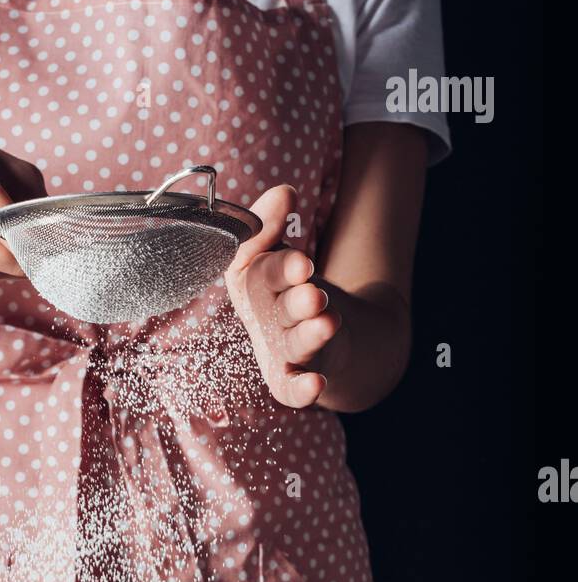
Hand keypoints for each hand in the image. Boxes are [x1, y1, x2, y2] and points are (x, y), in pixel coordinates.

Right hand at [225, 184, 341, 406]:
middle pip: (279, 307)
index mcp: (253, 284)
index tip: (304, 261)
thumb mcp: (277, 253)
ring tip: (327, 320)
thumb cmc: (287, 287)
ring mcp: (280, 350)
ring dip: (309, 333)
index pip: (259, 271)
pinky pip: (293, 389)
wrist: (319, 331)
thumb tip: (285, 192)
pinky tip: (316, 385)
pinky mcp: (293, 379)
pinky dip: (302, 389)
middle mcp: (264, 318)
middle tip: (312, 289)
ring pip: (294, 343)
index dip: (280, 267)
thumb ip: (272, 224)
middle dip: (295, 298)